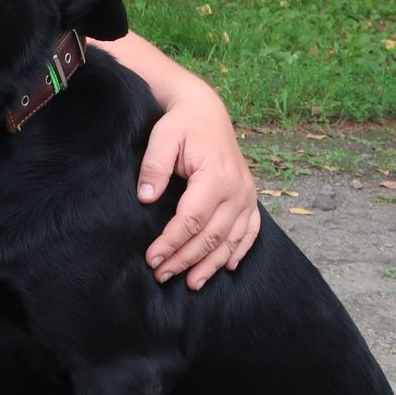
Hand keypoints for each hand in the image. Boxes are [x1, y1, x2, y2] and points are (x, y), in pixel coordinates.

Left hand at [138, 89, 259, 288]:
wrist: (206, 111)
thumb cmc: (181, 125)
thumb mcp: (162, 138)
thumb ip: (154, 167)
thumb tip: (146, 198)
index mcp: (215, 177)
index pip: (191, 220)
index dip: (171, 242)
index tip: (152, 258)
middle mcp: (237, 190)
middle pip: (211, 236)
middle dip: (186, 259)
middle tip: (162, 275)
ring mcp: (247, 195)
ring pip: (231, 239)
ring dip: (212, 264)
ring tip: (192, 283)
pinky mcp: (250, 197)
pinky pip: (250, 230)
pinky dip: (240, 250)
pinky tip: (229, 267)